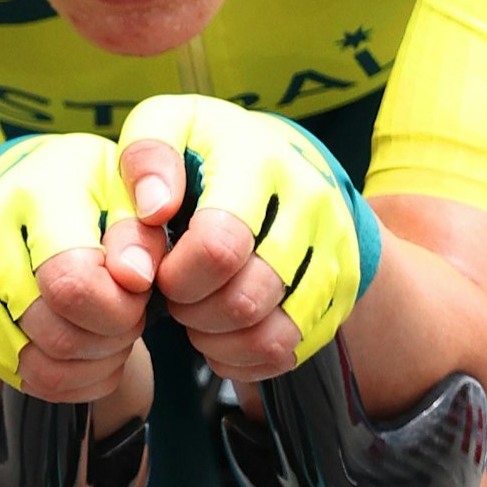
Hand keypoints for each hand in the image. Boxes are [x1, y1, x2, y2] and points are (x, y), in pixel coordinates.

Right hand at [0, 134, 166, 398]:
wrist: (18, 192)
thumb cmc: (85, 185)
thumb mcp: (125, 180)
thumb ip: (144, 217)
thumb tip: (135, 276)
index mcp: (32, 200)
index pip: (72, 284)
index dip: (120, 303)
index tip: (140, 283)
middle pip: (60, 336)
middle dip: (115, 332)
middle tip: (133, 306)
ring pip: (45, 370)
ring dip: (98, 361)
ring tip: (115, 326)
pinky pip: (34, 383)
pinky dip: (80, 379)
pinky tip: (95, 347)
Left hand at [114, 95, 381, 383]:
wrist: (289, 161)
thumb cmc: (211, 152)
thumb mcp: (172, 128)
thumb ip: (146, 158)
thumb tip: (154, 209)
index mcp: (260, 162)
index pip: (219, 247)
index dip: (177, 275)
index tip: (161, 268)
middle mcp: (310, 206)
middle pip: (245, 300)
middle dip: (192, 310)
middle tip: (175, 293)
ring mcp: (333, 251)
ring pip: (270, 336)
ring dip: (217, 339)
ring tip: (196, 313)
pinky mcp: (340, 292)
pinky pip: (288, 353)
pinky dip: (243, 357)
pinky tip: (222, 331)